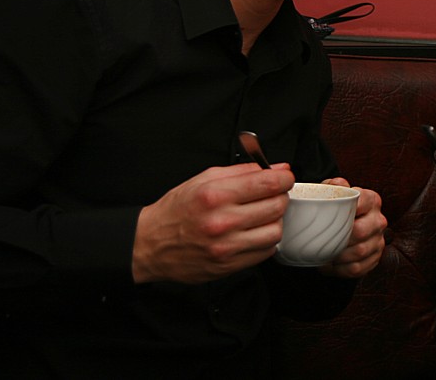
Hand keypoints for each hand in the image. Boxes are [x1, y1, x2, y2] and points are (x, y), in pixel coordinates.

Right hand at [132, 163, 293, 283]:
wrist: (150, 244)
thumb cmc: (178, 209)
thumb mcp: (204, 179)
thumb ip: (243, 171)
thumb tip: (277, 169)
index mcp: (215, 195)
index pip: (268, 183)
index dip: (284, 178)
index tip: (285, 178)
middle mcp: (222, 221)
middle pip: (276, 206)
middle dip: (279, 197)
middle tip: (270, 195)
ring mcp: (226, 247)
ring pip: (275, 231)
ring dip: (274, 221)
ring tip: (260, 216)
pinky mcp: (229, 266)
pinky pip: (265, 251)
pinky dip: (265, 240)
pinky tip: (251, 233)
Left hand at [318, 177, 386, 277]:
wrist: (345, 226)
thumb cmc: (337, 208)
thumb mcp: (334, 192)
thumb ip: (334, 185)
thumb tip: (336, 184)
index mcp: (372, 200)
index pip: (362, 202)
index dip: (346, 209)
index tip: (330, 215)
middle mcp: (379, 220)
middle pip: (360, 231)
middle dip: (339, 238)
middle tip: (322, 240)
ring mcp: (379, 240)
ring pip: (360, 252)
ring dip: (338, 256)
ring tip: (323, 254)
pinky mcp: (375, 258)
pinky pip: (359, 268)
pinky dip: (341, 269)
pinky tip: (330, 264)